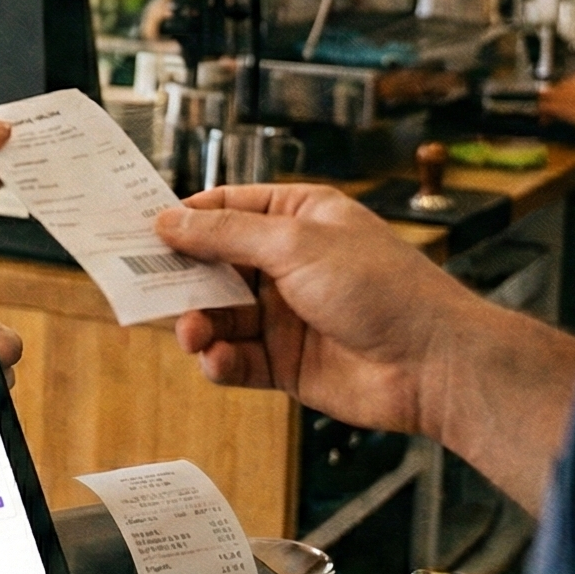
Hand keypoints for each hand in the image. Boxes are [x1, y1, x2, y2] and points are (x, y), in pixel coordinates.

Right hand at [154, 185, 474, 438]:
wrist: (433, 364)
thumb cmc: (383, 289)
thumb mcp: (295, 245)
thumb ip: (225, 236)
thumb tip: (169, 222)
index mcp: (298, 218)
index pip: (226, 209)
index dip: (184, 219)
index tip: (141, 231)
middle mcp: (289, 263)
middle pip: (214, 265)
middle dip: (183, 278)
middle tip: (145, 287)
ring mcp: (287, 314)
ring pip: (219, 316)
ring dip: (200, 325)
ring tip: (194, 336)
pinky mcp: (286, 362)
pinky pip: (237, 358)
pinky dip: (221, 361)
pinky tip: (219, 361)